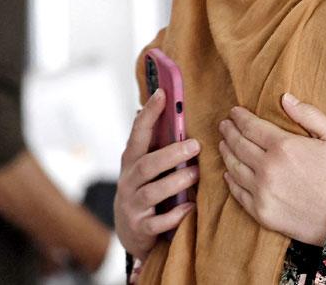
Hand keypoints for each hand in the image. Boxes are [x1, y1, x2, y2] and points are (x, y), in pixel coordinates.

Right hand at [114, 89, 199, 260]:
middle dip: (171, 154)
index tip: (162, 93)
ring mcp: (133, 205)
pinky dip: (175, 216)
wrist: (131, 231)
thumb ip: (155, 141)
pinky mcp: (140, 228)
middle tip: (196, 145)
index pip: (138, 133)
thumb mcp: (146, 165)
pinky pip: (158, 222)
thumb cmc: (146, 187)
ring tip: (196, 174)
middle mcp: (129, 181)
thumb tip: (161, 103)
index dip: (149, 113)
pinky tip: (191, 207)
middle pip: (147, 165)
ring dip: (176, 182)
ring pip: (152, 192)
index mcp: (132, 160)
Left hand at [218, 93, 325, 245]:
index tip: (234, 112)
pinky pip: (238, 193)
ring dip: (226, 153)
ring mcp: (262, 192)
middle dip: (229, 132)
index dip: (240, 117)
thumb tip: (285, 98)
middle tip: (224, 125)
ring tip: (222, 145)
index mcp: (283, 146)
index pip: (251, 127)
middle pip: (238, 145)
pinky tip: (228, 174)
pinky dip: (230, 181)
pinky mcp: (261, 212)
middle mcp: (267, 168)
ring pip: (233, 168)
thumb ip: (309, 115)